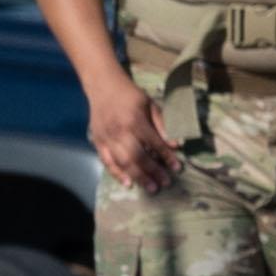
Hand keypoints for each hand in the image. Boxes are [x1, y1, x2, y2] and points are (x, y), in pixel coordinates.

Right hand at [86, 76, 178, 194]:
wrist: (103, 87)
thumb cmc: (130, 95)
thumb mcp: (150, 104)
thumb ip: (162, 124)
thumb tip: (175, 144)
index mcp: (135, 120)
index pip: (154, 143)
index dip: (167, 156)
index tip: (177, 168)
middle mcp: (120, 132)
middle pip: (138, 157)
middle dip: (153, 172)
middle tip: (165, 183)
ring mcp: (107, 139)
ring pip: (123, 162)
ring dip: (138, 177)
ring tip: (151, 188)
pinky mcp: (98, 142)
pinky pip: (107, 162)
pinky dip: (117, 174)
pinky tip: (128, 184)